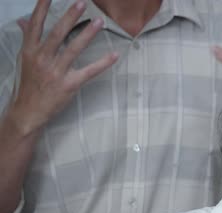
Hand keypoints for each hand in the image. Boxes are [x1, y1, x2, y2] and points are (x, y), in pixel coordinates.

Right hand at [8, 0, 117, 134]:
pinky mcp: (69, 85)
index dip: (41, 9)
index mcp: (30, 51)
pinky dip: (102, 63)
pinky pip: (89, 71)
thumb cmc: (29, 83)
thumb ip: (28, 38)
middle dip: (69, 17)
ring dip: (87, 35)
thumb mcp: (25, 59)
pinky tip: (114, 55)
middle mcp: (42, 59)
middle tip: (81, 3)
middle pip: (57, 34)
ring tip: (99, 22)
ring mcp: (56, 72)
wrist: (28, 111)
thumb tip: (24, 20)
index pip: (35, 25)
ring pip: (73, 49)